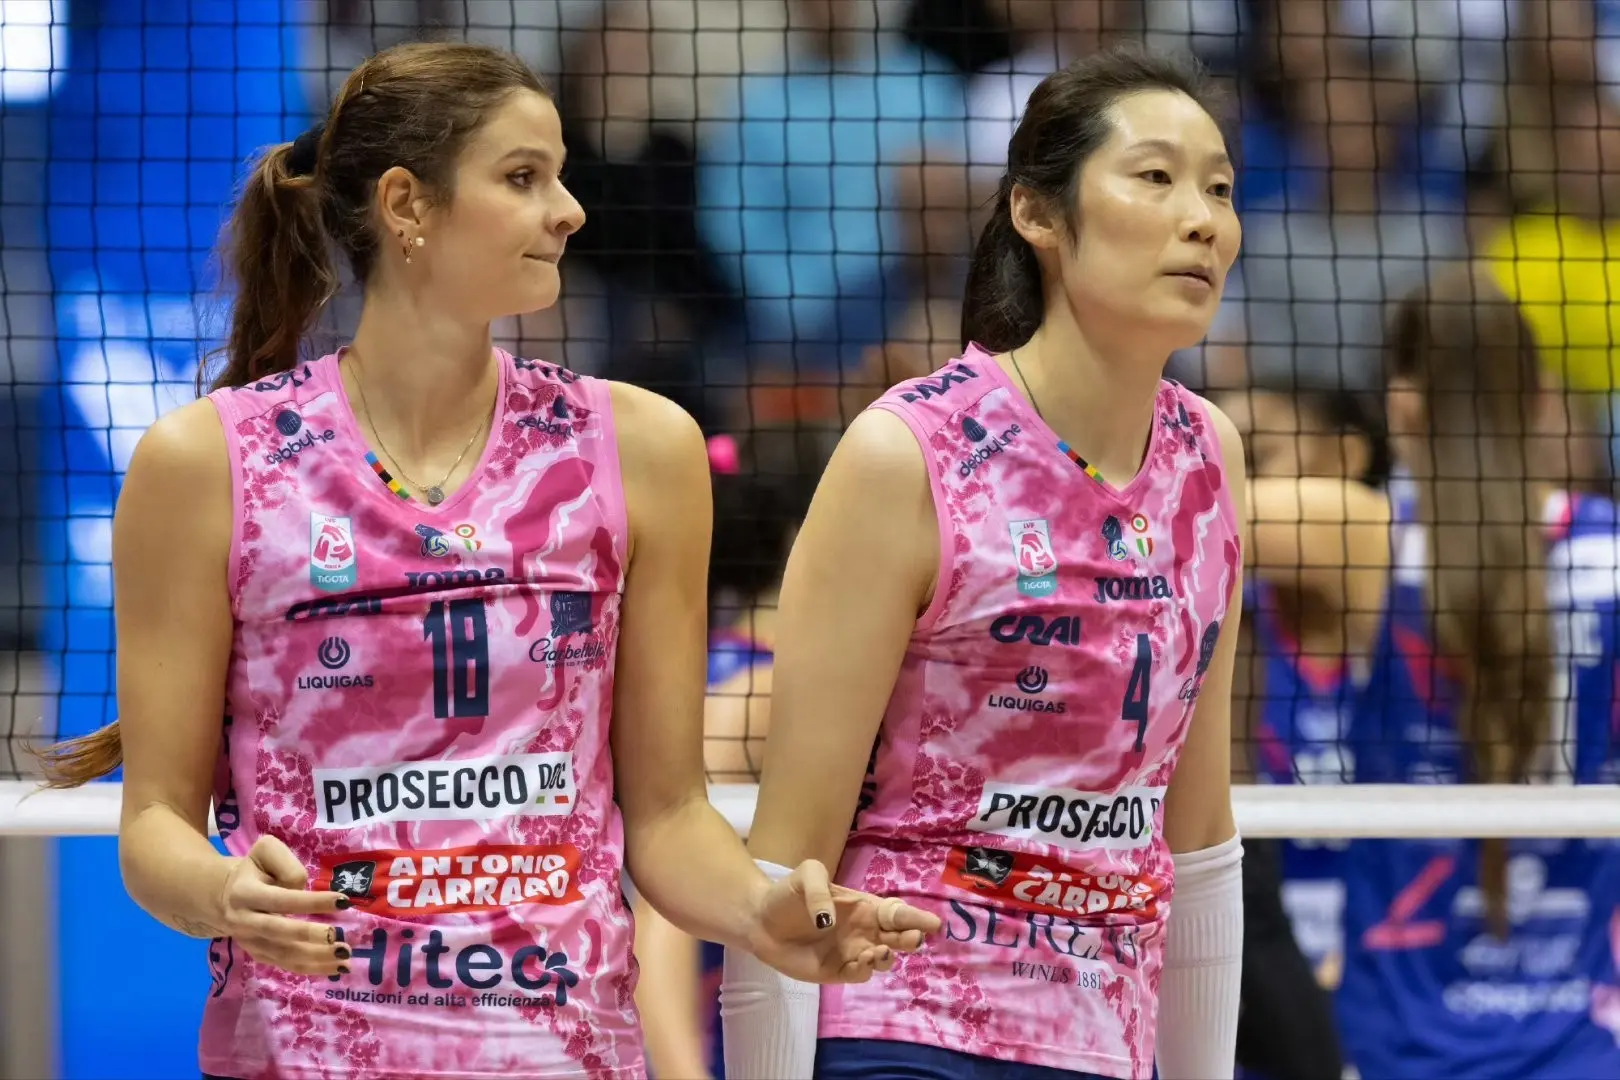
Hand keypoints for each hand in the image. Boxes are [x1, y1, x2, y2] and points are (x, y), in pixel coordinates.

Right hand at [215, 834, 350, 976]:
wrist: (224, 895)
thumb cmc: (255, 869)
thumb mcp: (265, 851)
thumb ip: (285, 864)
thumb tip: (302, 887)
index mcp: (245, 892)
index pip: (280, 899)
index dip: (311, 902)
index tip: (343, 901)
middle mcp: (244, 921)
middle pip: (278, 931)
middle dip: (309, 935)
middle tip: (338, 937)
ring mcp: (250, 942)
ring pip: (283, 954)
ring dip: (315, 958)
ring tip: (344, 958)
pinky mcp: (259, 954)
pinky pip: (286, 964)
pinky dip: (311, 968)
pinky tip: (336, 968)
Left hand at [745, 859, 941, 983]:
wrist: (759, 921)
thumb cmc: (787, 895)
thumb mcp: (806, 875)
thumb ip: (819, 889)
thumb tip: (830, 921)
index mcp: (863, 906)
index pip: (896, 912)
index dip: (916, 918)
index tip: (933, 924)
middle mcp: (863, 930)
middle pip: (898, 938)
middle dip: (910, 939)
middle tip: (911, 940)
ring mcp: (852, 952)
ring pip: (883, 960)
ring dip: (887, 958)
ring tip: (879, 951)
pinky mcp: (836, 972)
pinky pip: (859, 975)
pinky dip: (864, 971)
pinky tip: (858, 962)